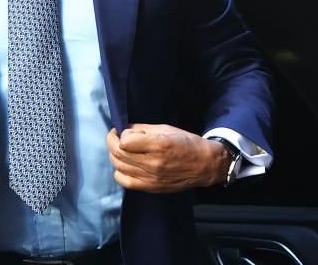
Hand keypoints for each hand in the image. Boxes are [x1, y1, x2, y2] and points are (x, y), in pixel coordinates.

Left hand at [106, 124, 229, 192]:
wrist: (205, 165)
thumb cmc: (187, 143)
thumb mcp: (166, 129)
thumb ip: (143, 129)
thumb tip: (124, 130)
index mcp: (159, 145)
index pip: (125, 141)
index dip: (121, 134)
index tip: (126, 131)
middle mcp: (153, 163)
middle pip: (118, 154)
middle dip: (112, 142)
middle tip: (116, 137)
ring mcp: (151, 178)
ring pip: (118, 167)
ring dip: (115, 156)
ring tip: (121, 150)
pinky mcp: (151, 188)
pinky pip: (125, 182)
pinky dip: (119, 172)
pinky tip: (125, 165)